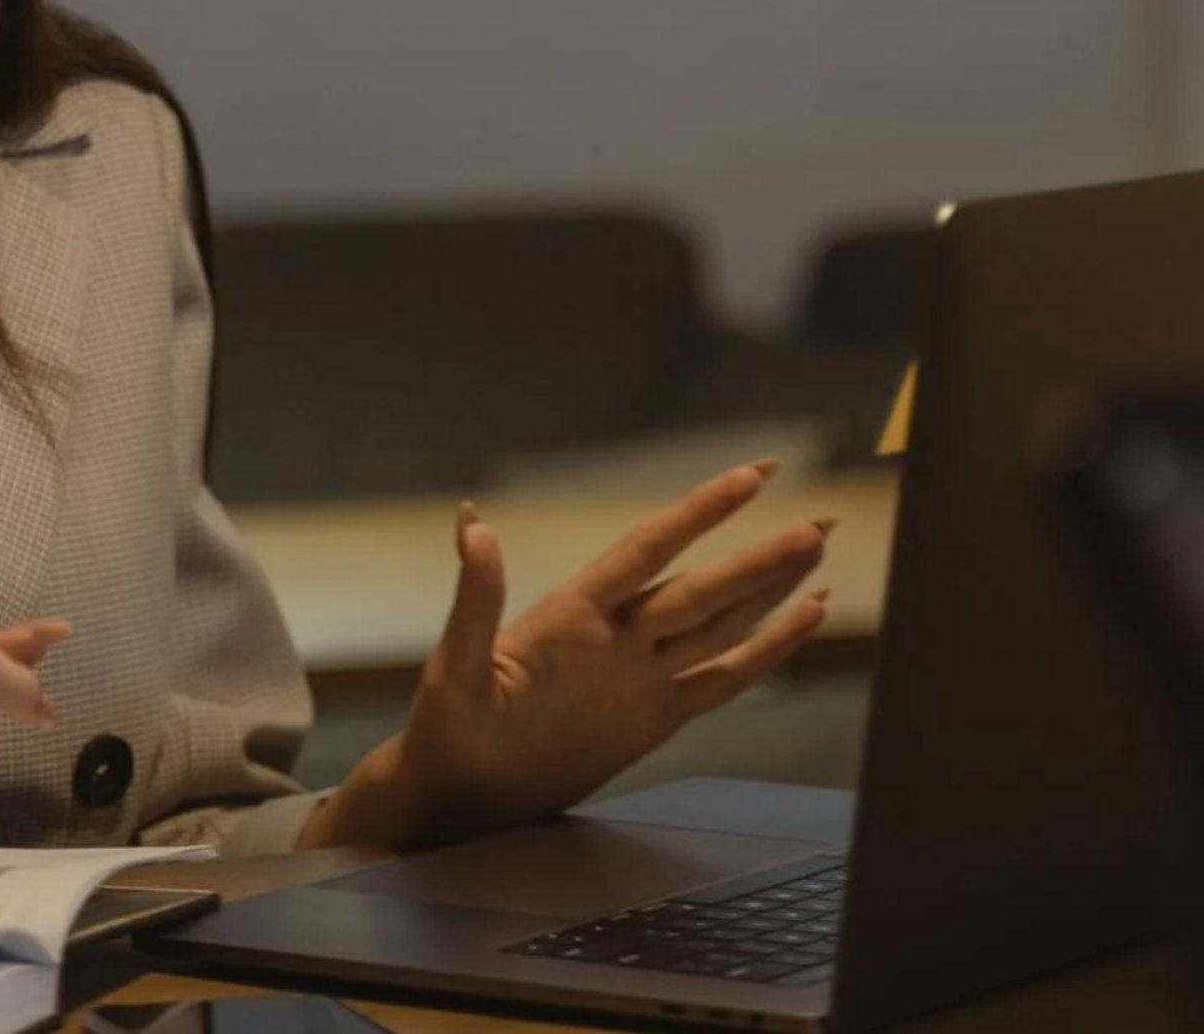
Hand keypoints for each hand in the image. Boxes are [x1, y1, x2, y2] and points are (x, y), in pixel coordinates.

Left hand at [313, 465, 828, 848]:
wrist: (461, 795)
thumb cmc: (449, 728)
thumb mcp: (456, 666)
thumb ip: (476, 600)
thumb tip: (470, 521)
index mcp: (575, 613)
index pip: (651, 548)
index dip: (701, 513)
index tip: (753, 475)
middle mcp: (618, 635)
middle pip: (704, 585)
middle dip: (760, 554)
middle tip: (821, 519)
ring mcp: (642, 675)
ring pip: (721, 623)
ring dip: (769, 589)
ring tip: (818, 550)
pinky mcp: (657, 717)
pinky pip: (723, 678)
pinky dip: (765, 651)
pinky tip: (800, 620)